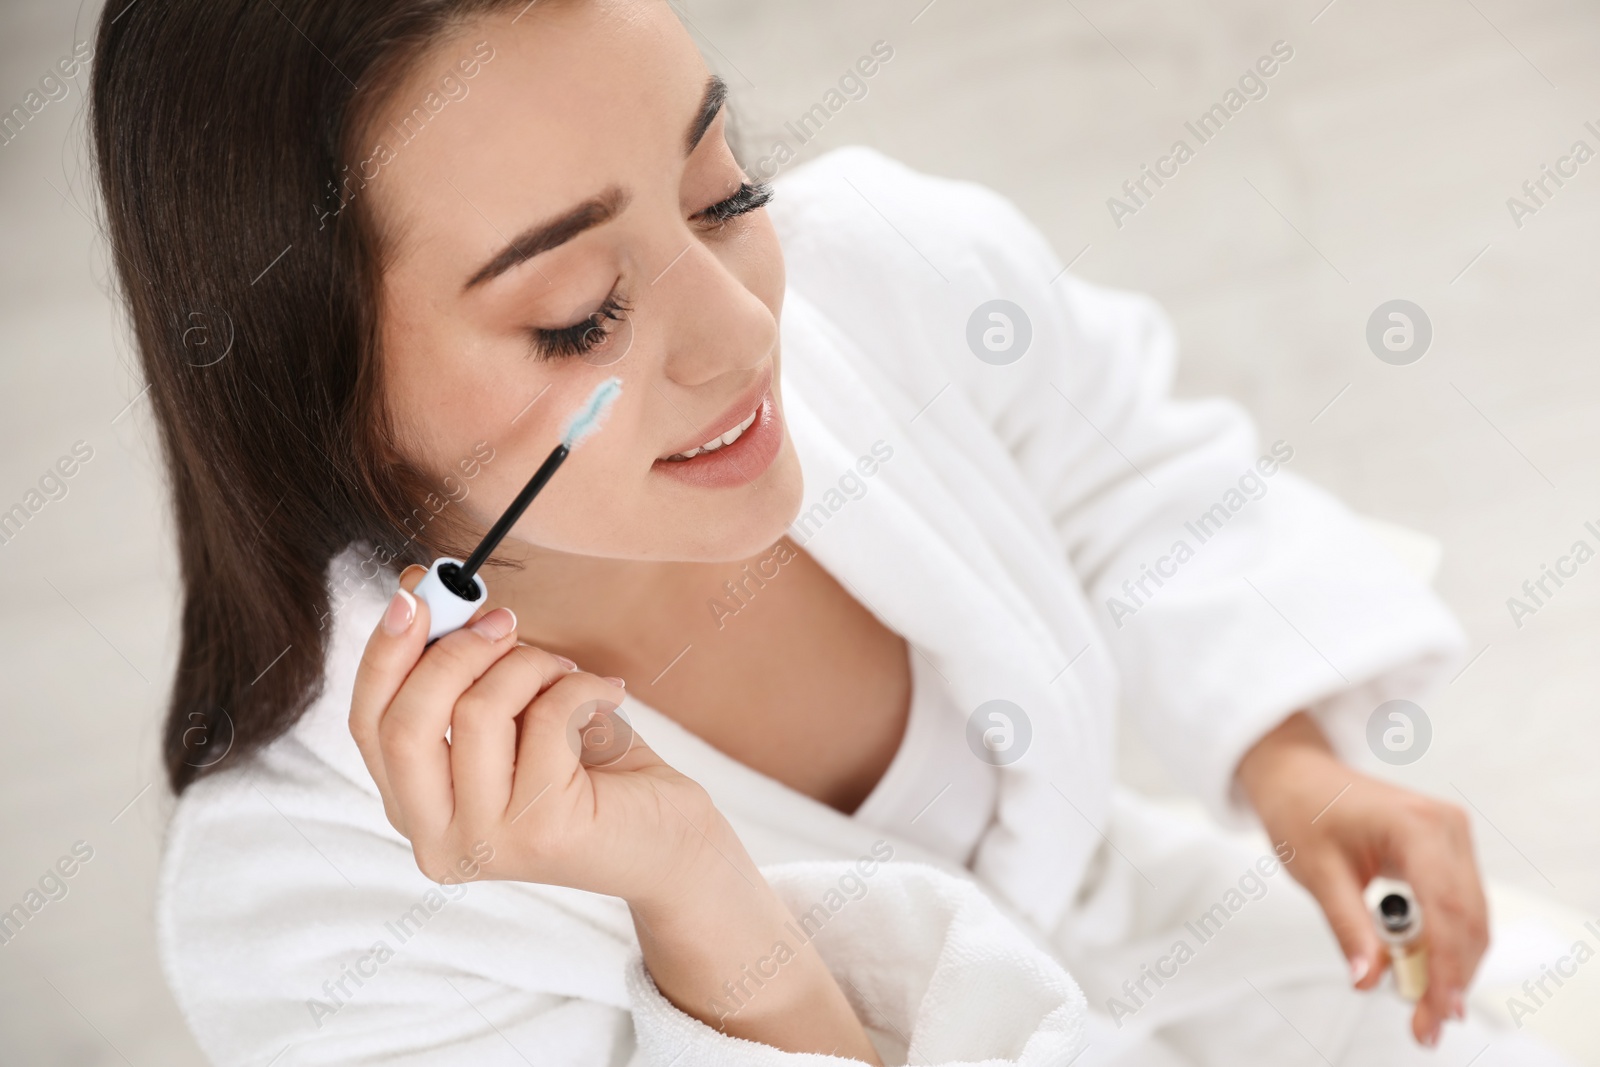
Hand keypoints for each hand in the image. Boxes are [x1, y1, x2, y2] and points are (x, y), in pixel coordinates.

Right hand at [348, 566, 880, 1061]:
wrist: (669, 840)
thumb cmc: (588, 769)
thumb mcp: (514, 711)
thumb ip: (463, 665)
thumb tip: (417, 586)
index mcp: (415, 809)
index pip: (368, 725)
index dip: (384, 654)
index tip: (415, 594)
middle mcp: (438, 840)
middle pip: (405, 724)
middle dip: (454, 651)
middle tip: (504, 619)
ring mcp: (487, 843)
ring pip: (477, 711)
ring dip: (531, 665)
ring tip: (568, 673)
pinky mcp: (544, 832)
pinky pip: (547, 718)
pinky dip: (582, 686)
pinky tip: (609, 697)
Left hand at [1236, 712, 1485, 1047]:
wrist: (1298, 775)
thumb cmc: (1303, 810)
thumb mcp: (1317, 872)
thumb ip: (1348, 926)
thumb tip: (1367, 979)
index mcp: (1415, 824)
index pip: (1445, 908)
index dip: (1446, 965)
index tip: (1437, 1009)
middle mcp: (1446, 826)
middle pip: (1467, 918)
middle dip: (1452, 976)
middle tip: (1429, 1024)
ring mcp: (1452, 835)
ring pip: (1470, 917)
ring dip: (1453, 965)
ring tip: (1427, 1010)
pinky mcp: (1448, 849)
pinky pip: (1458, 905)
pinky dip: (1447, 942)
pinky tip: (1429, 974)